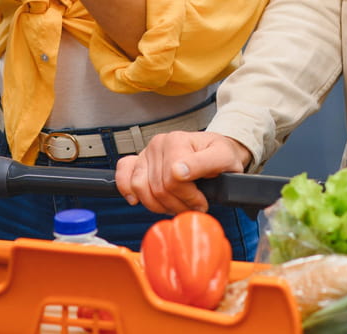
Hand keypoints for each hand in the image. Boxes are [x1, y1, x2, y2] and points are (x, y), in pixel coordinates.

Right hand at [115, 131, 252, 214]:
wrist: (215, 150)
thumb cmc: (220, 154)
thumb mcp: (222, 157)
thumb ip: (204, 163)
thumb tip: (178, 171)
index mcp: (177, 141)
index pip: (173, 181)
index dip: (189, 198)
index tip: (202, 202)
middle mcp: (158, 144)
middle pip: (158, 189)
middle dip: (177, 204)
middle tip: (192, 206)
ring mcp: (146, 152)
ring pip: (140, 188)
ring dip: (158, 205)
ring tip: (175, 205)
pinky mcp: (139, 161)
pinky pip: (123, 174)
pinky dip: (127, 189)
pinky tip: (136, 199)